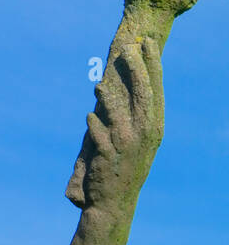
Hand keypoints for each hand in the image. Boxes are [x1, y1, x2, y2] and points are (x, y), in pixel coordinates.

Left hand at [66, 38, 163, 211]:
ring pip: (120, 114)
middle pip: (142, 96)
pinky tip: (89, 116)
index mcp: (153, 127)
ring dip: (109, 97)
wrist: (113, 202)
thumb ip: (131, 113)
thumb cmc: (123, 165)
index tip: (147, 43)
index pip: (155, 91)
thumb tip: (120, 83)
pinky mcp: (108, 156)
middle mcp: (144, 134)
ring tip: (98, 84)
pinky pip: (100, 135)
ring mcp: (126, 145)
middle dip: (136, 70)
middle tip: (128, 48)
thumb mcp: (135, 139)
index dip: (152, 66)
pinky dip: (95, 124)